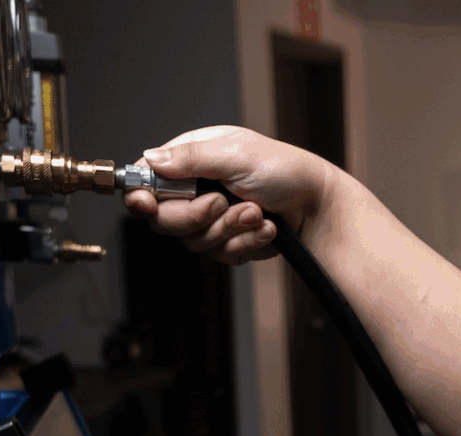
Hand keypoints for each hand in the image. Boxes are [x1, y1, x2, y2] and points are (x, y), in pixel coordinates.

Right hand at [123, 125, 334, 263]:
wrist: (318, 208)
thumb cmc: (286, 171)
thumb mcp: (236, 154)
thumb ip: (191, 158)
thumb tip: (151, 158)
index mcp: (195, 157)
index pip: (150, 178)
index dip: (142, 194)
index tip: (146, 204)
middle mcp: (199, 187)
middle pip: (164, 218)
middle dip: (195, 216)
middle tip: (221, 203)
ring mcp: (214, 217)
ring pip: (194, 241)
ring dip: (230, 229)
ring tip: (256, 212)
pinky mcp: (230, 241)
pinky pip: (221, 254)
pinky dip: (245, 243)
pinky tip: (264, 228)